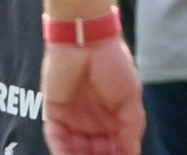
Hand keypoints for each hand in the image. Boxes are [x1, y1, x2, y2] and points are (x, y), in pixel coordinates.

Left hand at [43, 37, 144, 154]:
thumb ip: (132, 126)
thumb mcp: (131, 95)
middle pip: (95, 151)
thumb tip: (133, 153)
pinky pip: (57, 139)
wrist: (86, 41)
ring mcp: (73, 120)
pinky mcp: (53, 115)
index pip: (116, 146)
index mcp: (114, 118)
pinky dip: (62, 151)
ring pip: (75, 150)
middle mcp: (93, 123)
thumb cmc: (113, 65)